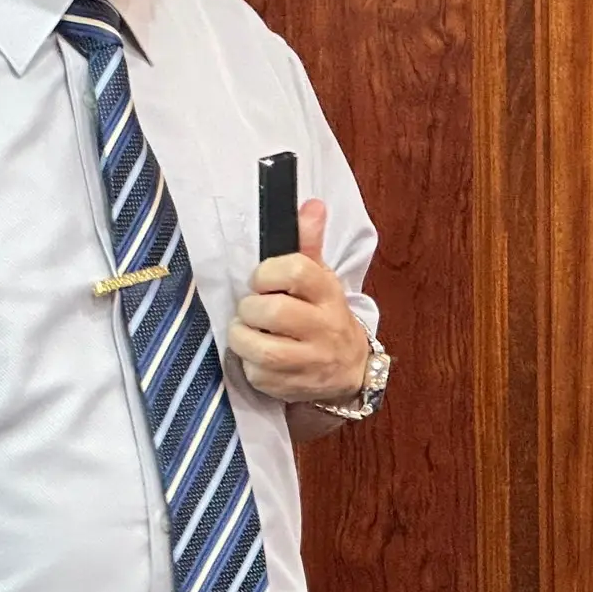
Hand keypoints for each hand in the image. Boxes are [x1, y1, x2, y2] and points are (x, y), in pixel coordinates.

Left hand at [226, 198, 369, 404]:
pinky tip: (256, 357)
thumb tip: (312, 204)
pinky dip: (249, 365)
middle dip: (250, 308)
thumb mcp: (320, 277)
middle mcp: (325, 327)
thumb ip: (308, 242)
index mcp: (328, 292)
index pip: (296, 270)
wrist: (349, 368)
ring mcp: (312, 361)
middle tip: (250, 309)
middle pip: (274, 311)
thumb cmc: (322, 313)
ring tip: (246, 332)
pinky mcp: (295, 387)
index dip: (267, 273)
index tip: (260, 280)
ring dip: (243, 338)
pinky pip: (259, 375)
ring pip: (264, 349)